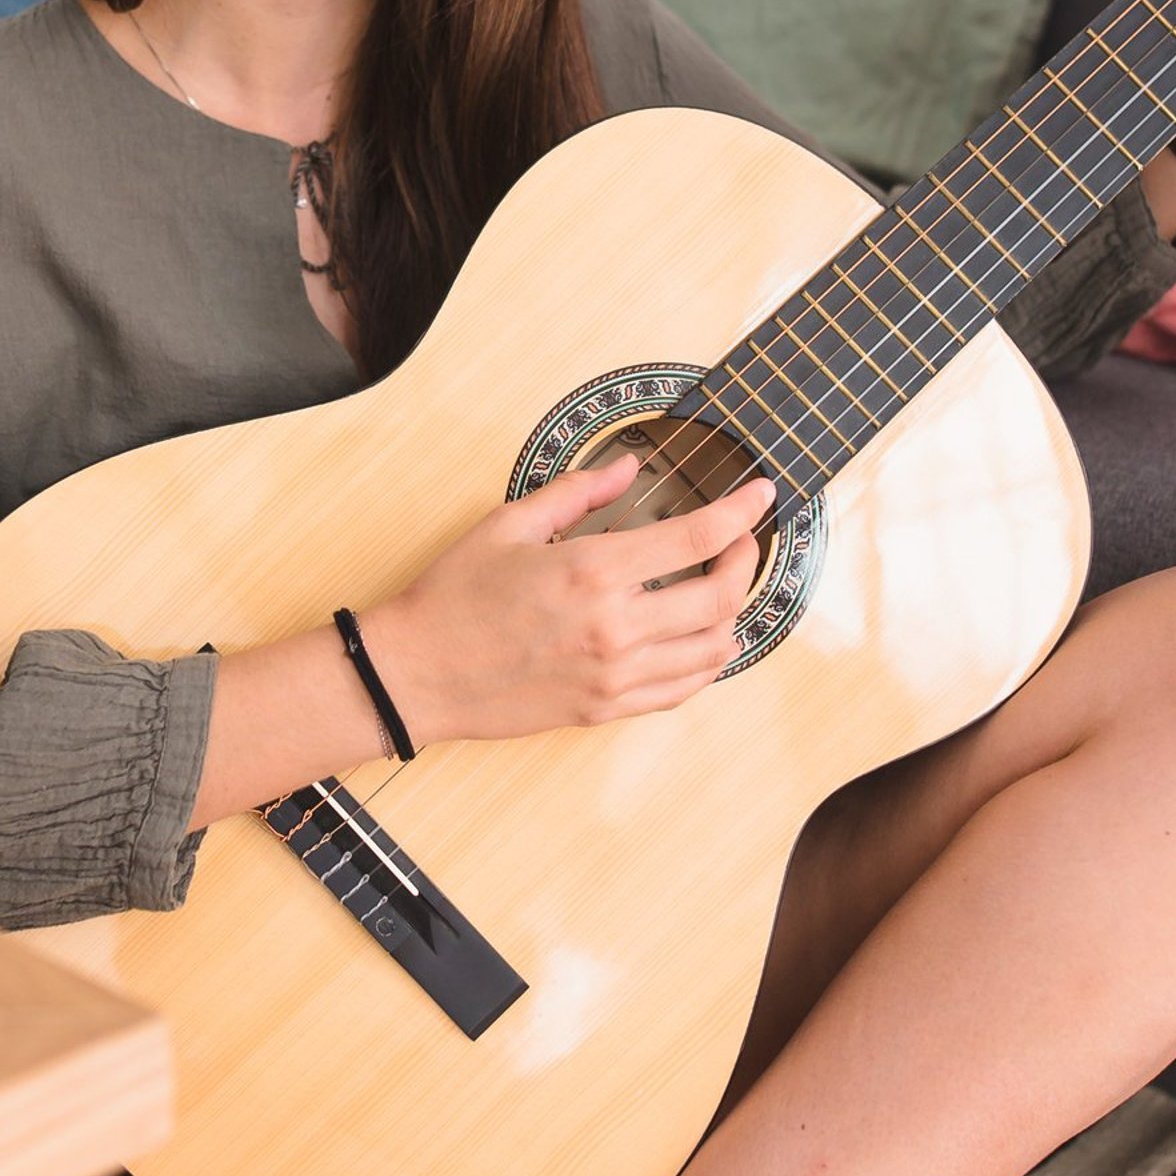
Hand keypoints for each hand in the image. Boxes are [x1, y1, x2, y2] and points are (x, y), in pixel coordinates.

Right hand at [363, 449, 772, 747]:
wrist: (414, 674)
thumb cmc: (453, 596)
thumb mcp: (508, 523)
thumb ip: (577, 492)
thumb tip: (628, 466)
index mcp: (592, 572)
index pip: (698, 538)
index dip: (741, 512)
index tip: (761, 494)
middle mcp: (614, 628)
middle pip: (721, 597)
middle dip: (746, 562)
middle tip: (740, 541)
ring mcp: (613, 676)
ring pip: (713, 650)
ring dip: (731, 614)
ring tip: (720, 587)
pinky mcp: (604, 710)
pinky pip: (681, 690)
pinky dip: (705, 661)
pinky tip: (699, 638)